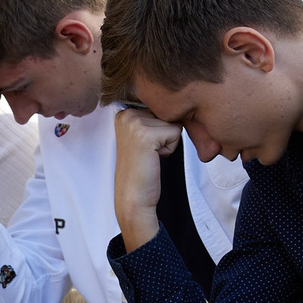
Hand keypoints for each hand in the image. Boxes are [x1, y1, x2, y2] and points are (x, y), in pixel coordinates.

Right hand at [112, 109, 180, 248]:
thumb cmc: (141, 170)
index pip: (159, 108)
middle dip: (165, 135)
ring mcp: (134, 123)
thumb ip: (154, 119)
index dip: (161, 130)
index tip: (147, 147)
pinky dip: (171, 149)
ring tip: (150, 157)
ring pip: (173, 124)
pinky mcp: (146, 135)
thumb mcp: (144, 137)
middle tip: (149, 154)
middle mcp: (126, 114)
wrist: (133, 198)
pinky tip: (154, 159)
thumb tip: (179, 104)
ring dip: (167, 143)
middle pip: (167, 114)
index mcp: (123, 113)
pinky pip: (176, 133)